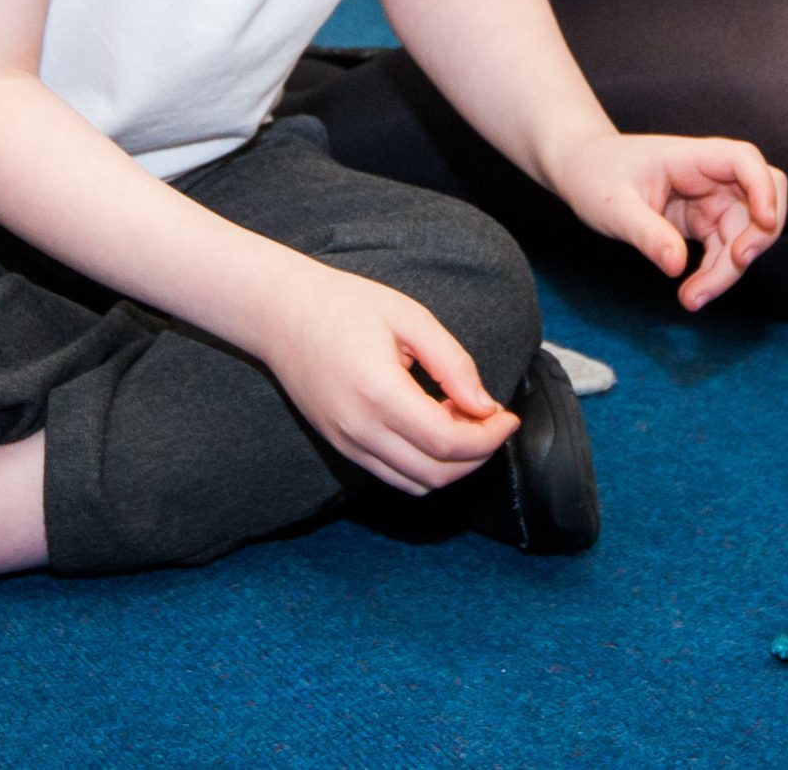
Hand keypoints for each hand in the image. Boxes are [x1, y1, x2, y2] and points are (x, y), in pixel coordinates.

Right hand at [254, 261, 519, 494]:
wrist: (279, 314)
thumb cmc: (345, 305)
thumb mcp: (410, 318)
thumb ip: (453, 363)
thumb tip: (485, 406)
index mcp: (380, 393)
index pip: (448, 442)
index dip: (489, 437)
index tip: (508, 416)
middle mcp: (360, 429)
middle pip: (436, 473)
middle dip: (478, 455)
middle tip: (493, 420)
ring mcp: (347, 443)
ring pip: (416, 483)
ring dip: (452, 464)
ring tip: (463, 421)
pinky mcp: (341, 446)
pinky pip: (393, 475)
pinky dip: (424, 465)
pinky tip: (432, 426)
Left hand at [551, 131, 787, 309]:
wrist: (582, 170)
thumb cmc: (595, 175)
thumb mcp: (614, 207)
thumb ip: (647, 234)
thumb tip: (678, 266)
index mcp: (693, 156)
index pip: (745, 160)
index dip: (764, 188)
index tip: (764, 221)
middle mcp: (711, 175)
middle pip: (758, 202)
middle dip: (755, 238)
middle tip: (734, 267)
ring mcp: (710, 199)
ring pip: (744, 234)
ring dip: (730, 269)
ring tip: (693, 299)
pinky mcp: (703, 221)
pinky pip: (724, 248)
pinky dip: (715, 273)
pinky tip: (692, 293)